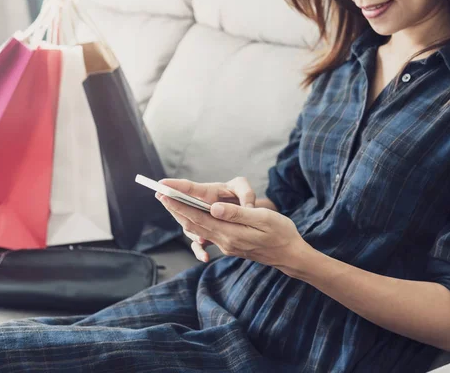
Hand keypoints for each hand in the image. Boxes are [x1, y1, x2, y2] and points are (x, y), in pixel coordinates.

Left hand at [156, 189, 311, 270]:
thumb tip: (214, 208)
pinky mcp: (231, 245)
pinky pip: (209, 233)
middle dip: (176, 209)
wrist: (290, 255)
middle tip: (160, 195)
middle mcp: (225, 241)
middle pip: (194, 224)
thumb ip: (237, 214)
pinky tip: (192, 217)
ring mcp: (227, 245)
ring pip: (199, 229)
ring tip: (170, 204)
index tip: (166, 194)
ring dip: (184, 216)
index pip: (199, 217)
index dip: (180, 205)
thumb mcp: (262, 219)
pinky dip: (196, 223)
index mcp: (230, 233)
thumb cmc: (280, 233)